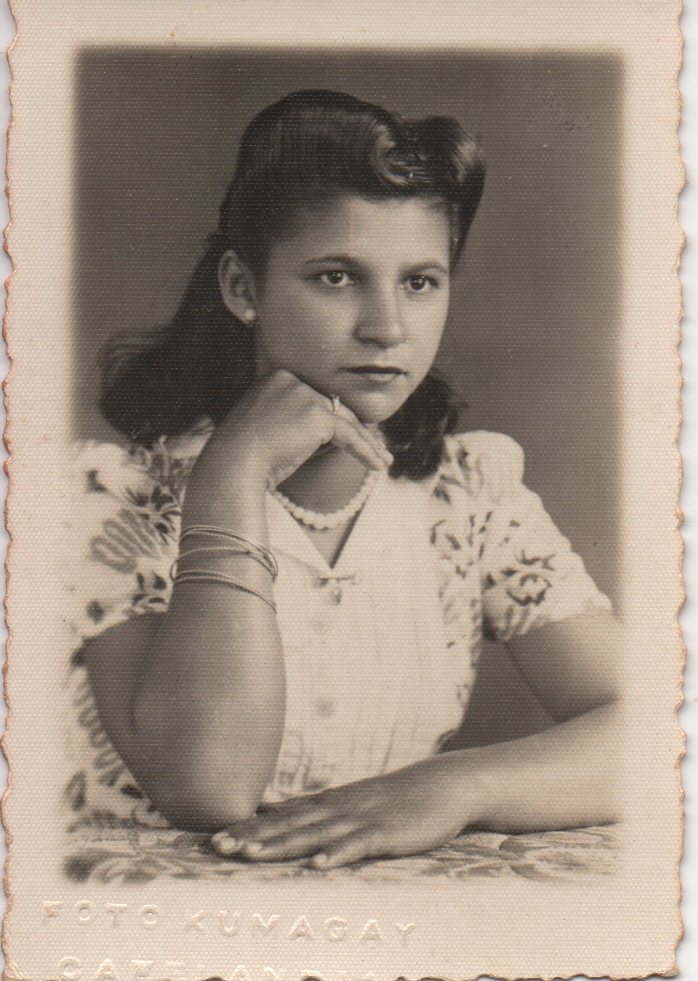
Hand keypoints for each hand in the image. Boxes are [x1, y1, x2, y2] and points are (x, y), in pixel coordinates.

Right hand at [190, 369, 391, 490]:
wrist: (233, 464)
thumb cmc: (245, 457)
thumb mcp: (269, 430)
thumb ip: (295, 422)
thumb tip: (334, 431)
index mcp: (276, 379)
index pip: (315, 398)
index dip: (336, 420)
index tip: (353, 436)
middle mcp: (291, 379)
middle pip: (334, 407)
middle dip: (357, 431)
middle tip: (376, 450)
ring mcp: (305, 393)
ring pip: (346, 420)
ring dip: (367, 443)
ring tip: (382, 462)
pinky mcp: (317, 413)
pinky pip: (349, 435)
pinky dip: (365, 451)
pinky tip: (376, 466)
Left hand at [210, 755, 478, 867]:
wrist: (441, 785)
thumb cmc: (392, 800)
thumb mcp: (348, 803)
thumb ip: (312, 810)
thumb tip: (271, 814)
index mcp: (327, 804)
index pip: (280, 818)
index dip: (247, 830)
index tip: (213, 841)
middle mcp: (337, 808)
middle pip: (288, 825)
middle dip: (251, 838)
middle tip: (217, 849)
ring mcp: (361, 819)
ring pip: (314, 834)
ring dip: (281, 845)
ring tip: (250, 856)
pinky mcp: (387, 833)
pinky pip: (359, 845)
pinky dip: (337, 854)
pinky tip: (318, 865)